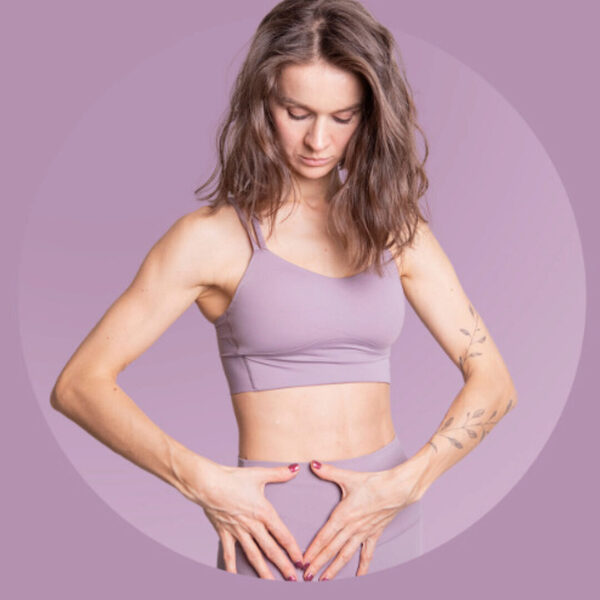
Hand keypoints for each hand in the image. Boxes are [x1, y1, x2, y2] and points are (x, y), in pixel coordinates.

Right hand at [191, 459, 304, 579]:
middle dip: (283, 565)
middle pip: (271, 549)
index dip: (293, 549)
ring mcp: (238, 531)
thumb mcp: (258, 474)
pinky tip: (236, 579)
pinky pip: (229, 554)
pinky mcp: (225, 533)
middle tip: (293, 579)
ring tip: (272, 585)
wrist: (207, 483)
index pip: (282, 534)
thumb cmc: (233, 477)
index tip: (302, 560)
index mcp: (263, 512)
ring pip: (253, 556)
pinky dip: (232, 568)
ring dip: (263, 572)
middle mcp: (252, 525)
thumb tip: (296, 468)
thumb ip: (279, 473)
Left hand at [301, 460, 418, 580]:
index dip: (313, 550)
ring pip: (346, 555)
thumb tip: (312, 463)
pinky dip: (362, 567)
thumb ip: (328, 471)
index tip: (303, 561)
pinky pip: (367, 554)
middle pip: (332, 549)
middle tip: (307, 576)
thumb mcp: (348, 476)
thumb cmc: (373, 482)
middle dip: (318, 563)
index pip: (324, 536)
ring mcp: (363, 533)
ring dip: (334, 568)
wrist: (398, 489)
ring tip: (324, 580)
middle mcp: (352, 527)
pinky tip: (357, 578)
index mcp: (343, 514)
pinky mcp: (374, 534)